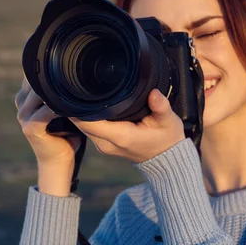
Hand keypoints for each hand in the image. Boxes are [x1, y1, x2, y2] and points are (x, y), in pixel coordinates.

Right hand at [15, 77, 82, 166]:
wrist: (59, 159)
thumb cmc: (65, 133)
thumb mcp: (64, 109)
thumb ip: (63, 94)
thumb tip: (80, 76)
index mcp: (27, 98)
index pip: (34, 76)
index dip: (48, 71)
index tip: (67, 66)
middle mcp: (22, 105)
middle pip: (34, 83)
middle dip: (52, 79)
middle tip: (73, 75)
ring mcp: (23, 117)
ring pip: (38, 95)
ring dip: (55, 92)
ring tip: (72, 89)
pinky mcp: (30, 128)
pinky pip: (43, 113)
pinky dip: (56, 109)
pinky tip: (69, 108)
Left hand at [69, 89, 185, 163]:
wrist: (166, 160)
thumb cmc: (167, 139)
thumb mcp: (168, 120)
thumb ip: (161, 106)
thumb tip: (154, 93)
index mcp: (120, 137)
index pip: (88, 122)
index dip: (79, 107)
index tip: (76, 89)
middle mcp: (107, 144)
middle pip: (81, 123)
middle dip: (78, 106)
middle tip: (79, 84)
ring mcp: (103, 146)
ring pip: (83, 127)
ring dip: (82, 112)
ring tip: (84, 91)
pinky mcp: (104, 145)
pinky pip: (89, 129)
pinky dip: (88, 118)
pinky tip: (92, 104)